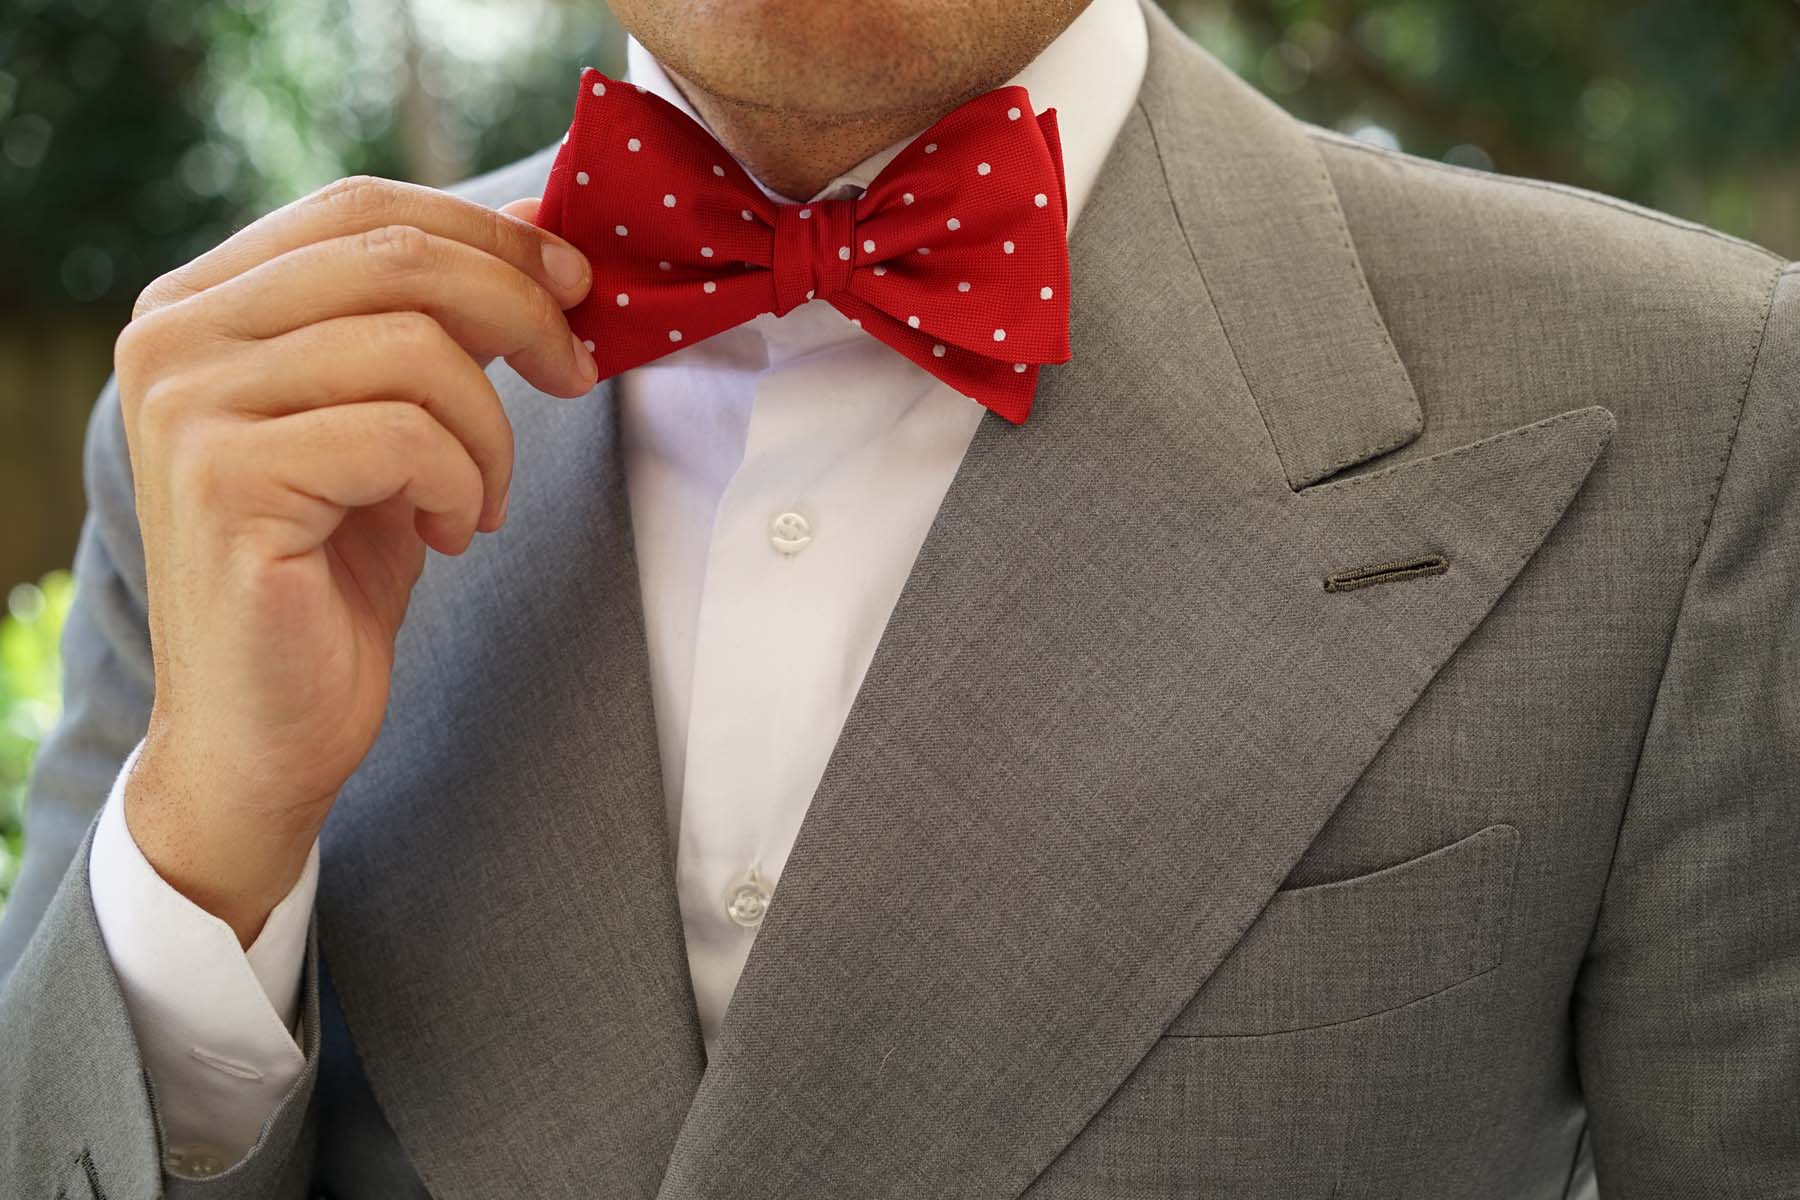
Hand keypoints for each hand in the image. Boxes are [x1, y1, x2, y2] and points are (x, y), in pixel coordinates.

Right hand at [114, 178, 592, 944]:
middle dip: (520, 310)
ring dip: (492, 431)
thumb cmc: (334, 574)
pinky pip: (405, 435)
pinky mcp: (225, 481)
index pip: (360, 208)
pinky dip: (463, 485)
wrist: (267, 729)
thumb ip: (429, 325)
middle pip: (395, 259)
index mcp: (202, 302)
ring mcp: (188, 405)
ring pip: (415, 348)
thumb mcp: (389, 423)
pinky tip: (450, 536)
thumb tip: (533, 238)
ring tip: (481, 499)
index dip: (485, 232)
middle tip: (577, 373)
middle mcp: (173, 337)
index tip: (573, 281)